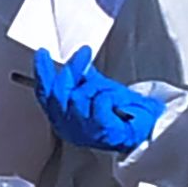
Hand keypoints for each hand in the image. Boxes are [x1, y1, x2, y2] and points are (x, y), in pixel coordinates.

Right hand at [33, 46, 170, 155]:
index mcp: (64, 120)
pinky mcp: (101, 130)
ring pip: (78, 97)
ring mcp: (84, 131)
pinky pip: (99, 102)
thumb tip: (78, 61)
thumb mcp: (99, 90)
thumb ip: (85, 79)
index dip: (42, 73)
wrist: (145, 132)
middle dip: (72, 71)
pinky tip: (116, 100)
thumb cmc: (122, 117)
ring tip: (110, 89)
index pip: (45, 95)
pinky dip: (108, 95)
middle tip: (83, 55)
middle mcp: (69, 127)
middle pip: (57, 95)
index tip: (43, 53)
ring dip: (96, 86)